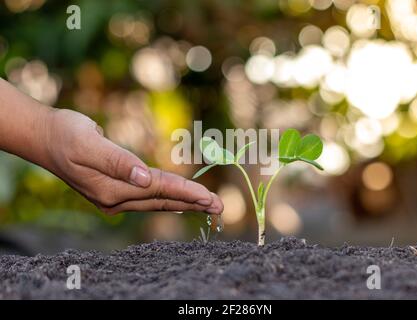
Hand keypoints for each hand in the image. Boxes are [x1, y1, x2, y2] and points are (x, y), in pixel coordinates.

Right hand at [42, 109, 222, 214]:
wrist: (47, 138)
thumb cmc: (67, 135)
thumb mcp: (89, 144)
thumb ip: (118, 162)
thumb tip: (143, 178)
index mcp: (111, 189)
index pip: (157, 190)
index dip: (185, 192)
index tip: (209, 197)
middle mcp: (115, 199)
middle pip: (162, 201)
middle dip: (192, 203)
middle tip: (220, 208)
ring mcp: (114, 199)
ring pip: (157, 202)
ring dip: (184, 202)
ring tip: (207, 205)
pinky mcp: (115, 193)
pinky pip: (148, 199)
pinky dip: (167, 199)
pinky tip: (179, 201)